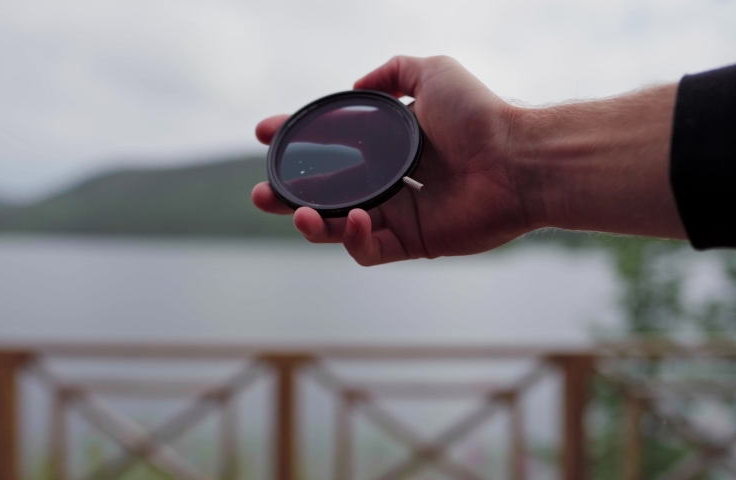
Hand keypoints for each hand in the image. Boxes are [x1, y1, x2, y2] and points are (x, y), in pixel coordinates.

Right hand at [252, 55, 541, 265]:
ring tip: (297, 212)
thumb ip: (395, 70)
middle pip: (325, 193)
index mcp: (387, 146)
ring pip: (338, 226)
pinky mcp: (411, 243)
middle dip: (288, 194)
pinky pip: (368, 249)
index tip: (264, 133)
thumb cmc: (480, 116)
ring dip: (310, 222)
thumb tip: (359, 83)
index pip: (330, 146)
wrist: (518, 159)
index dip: (296, 141)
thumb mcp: (434, 73)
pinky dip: (355, 237)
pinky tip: (358, 217)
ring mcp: (398, 214)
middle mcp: (388, 181)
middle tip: (263, 192)